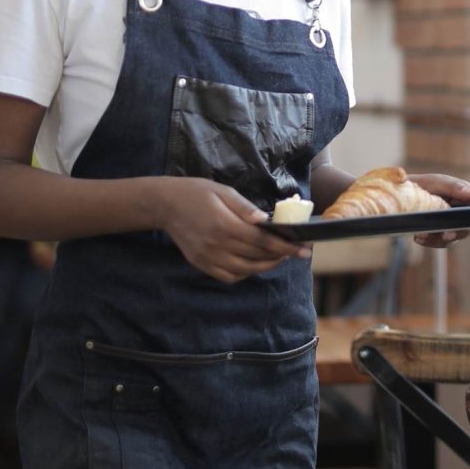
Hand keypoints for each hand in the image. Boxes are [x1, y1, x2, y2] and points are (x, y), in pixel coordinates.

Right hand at [152, 177, 311, 283]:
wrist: (166, 204)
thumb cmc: (197, 193)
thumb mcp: (223, 192)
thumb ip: (245, 207)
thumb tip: (265, 219)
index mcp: (225, 225)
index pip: (263, 241)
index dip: (285, 246)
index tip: (303, 249)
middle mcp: (217, 245)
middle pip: (257, 257)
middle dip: (281, 256)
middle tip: (298, 252)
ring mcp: (208, 258)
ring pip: (245, 271)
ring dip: (266, 267)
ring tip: (279, 257)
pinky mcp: (201, 264)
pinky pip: (228, 277)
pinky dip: (245, 274)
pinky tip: (254, 264)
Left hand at [407, 172, 469, 247]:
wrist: (403, 195)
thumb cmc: (424, 185)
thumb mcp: (437, 182)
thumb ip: (455, 186)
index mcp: (466, 196)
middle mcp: (462, 212)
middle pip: (468, 227)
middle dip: (457, 232)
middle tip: (445, 235)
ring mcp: (452, 225)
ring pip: (453, 238)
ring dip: (438, 238)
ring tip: (422, 234)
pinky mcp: (440, 234)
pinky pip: (439, 242)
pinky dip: (429, 241)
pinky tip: (418, 237)